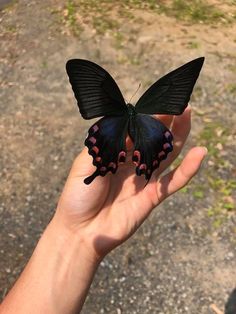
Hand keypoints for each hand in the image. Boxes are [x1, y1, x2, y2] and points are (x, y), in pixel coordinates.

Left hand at [55, 106, 206, 260]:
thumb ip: (106, 143)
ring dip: (179, 135)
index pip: (135, 130)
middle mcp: (132, 163)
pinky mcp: (153, 197)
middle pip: (153, 139)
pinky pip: (173, 181)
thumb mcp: (86, 163)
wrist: (80, 230)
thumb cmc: (78, 195)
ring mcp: (144, 179)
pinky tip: (200, 154)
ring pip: (167, 155)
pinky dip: (188, 169)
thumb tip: (127, 122)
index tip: (157, 101)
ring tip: (188, 115)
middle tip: (178, 103)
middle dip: (165, 120)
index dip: (146, 116)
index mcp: (116, 154)